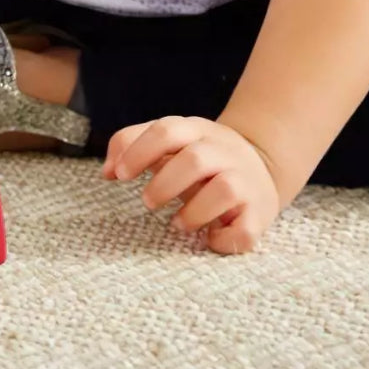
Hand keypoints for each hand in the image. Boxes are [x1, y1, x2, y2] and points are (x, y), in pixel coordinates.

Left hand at [101, 115, 281, 254]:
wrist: (262, 163)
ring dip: (194, 211)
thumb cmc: (200, 157)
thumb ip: (134, 145)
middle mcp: (223, 151)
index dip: (139, 151)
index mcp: (196, 130)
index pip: (166, 131)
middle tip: (146, 202)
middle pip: (195, 160)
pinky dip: (224, 238)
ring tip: (176, 224)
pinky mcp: (259, 213)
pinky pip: (245, 229)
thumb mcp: (171, 141)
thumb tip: (106, 171)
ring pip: (224, 190)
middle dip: (164, 184)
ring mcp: (245, 180)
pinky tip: (209, 238)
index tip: (119, 174)